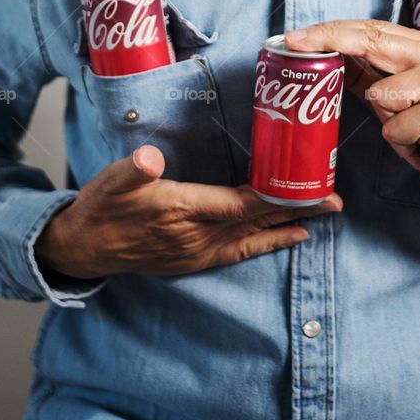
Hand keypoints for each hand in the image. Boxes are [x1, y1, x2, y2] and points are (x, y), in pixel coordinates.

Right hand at [34, 145, 342, 280]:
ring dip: (288, 226)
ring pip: (253, 237)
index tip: (305, 188)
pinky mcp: (195, 260)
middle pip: (256, 221)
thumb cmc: (102, 208)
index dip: (275, 196)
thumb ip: (132, 171)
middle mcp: (197, 237)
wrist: (84, 248)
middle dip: (296, 210)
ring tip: (322, 217)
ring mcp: (198, 252)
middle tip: (335, 201)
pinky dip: (267, 243)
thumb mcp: (110, 182)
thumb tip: (148, 160)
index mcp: (183, 211)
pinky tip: (289, 237)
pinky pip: (240, 252)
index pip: (240, 203)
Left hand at [285, 22, 419, 208]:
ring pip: (379, 93)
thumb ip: (366, 75)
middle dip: (329, 41)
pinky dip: (401, 141)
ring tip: (411, 129)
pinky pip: (394, 127)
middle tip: (294, 44)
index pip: (370, 29)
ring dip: (386, 120)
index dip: (330, 30)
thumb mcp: (396, 99)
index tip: (294, 36)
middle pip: (371, 40)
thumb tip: (322, 55)